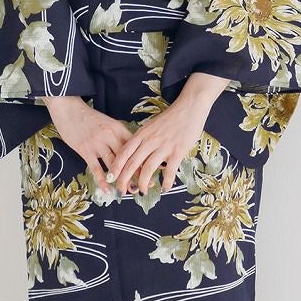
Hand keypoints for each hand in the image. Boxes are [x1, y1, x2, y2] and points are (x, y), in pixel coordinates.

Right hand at [40, 95, 134, 188]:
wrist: (69, 108)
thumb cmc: (89, 117)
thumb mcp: (108, 123)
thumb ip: (118, 136)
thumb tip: (130, 152)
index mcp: (119, 128)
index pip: (135, 148)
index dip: (143, 161)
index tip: (151, 172)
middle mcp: (111, 136)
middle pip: (127, 158)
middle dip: (136, 174)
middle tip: (143, 187)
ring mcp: (98, 143)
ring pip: (114, 166)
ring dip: (121, 180)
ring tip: (127, 191)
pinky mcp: (85, 150)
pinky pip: (96, 169)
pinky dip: (103, 181)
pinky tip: (107, 190)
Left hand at [103, 72, 230, 196]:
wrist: (189, 107)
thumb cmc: (170, 118)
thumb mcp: (151, 126)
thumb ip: (143, 140)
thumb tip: (135, 155)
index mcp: (141, 134)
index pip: (123, 153)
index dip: (115, 167)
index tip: (111, 178)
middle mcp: (149, 141)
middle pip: (131, 164)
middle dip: (124, 180)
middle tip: (121, 192)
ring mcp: (163, 146)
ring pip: (147, 169)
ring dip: (143, 184)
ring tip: (142, 192)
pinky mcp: (178, 151)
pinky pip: (169, 171)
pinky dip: (165, 182)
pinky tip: (164, 189)